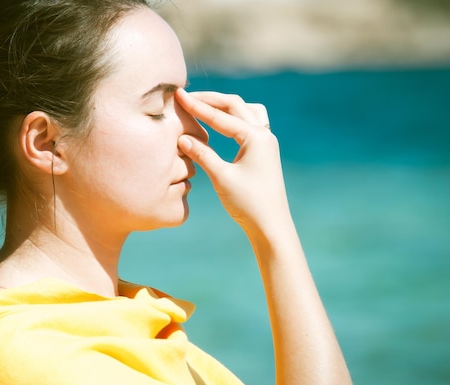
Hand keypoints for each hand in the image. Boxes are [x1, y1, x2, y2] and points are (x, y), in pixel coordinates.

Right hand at [175, 89, 290, 237]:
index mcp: (255, 137)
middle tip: (187, 96)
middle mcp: (264, 134)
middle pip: (234, 105)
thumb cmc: (248, 203)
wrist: (270, 225)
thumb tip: (182, 138)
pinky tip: (223, 122)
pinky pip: (249, 122)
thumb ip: (202, 154)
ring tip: (204, 105)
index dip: (197, 106)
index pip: (221, 115)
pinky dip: (234, 117)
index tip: (179, 95)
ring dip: (224, 105)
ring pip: (244, 110)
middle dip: (210, 100)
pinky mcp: (264, 150)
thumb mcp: (221, 177)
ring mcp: (266, 141)